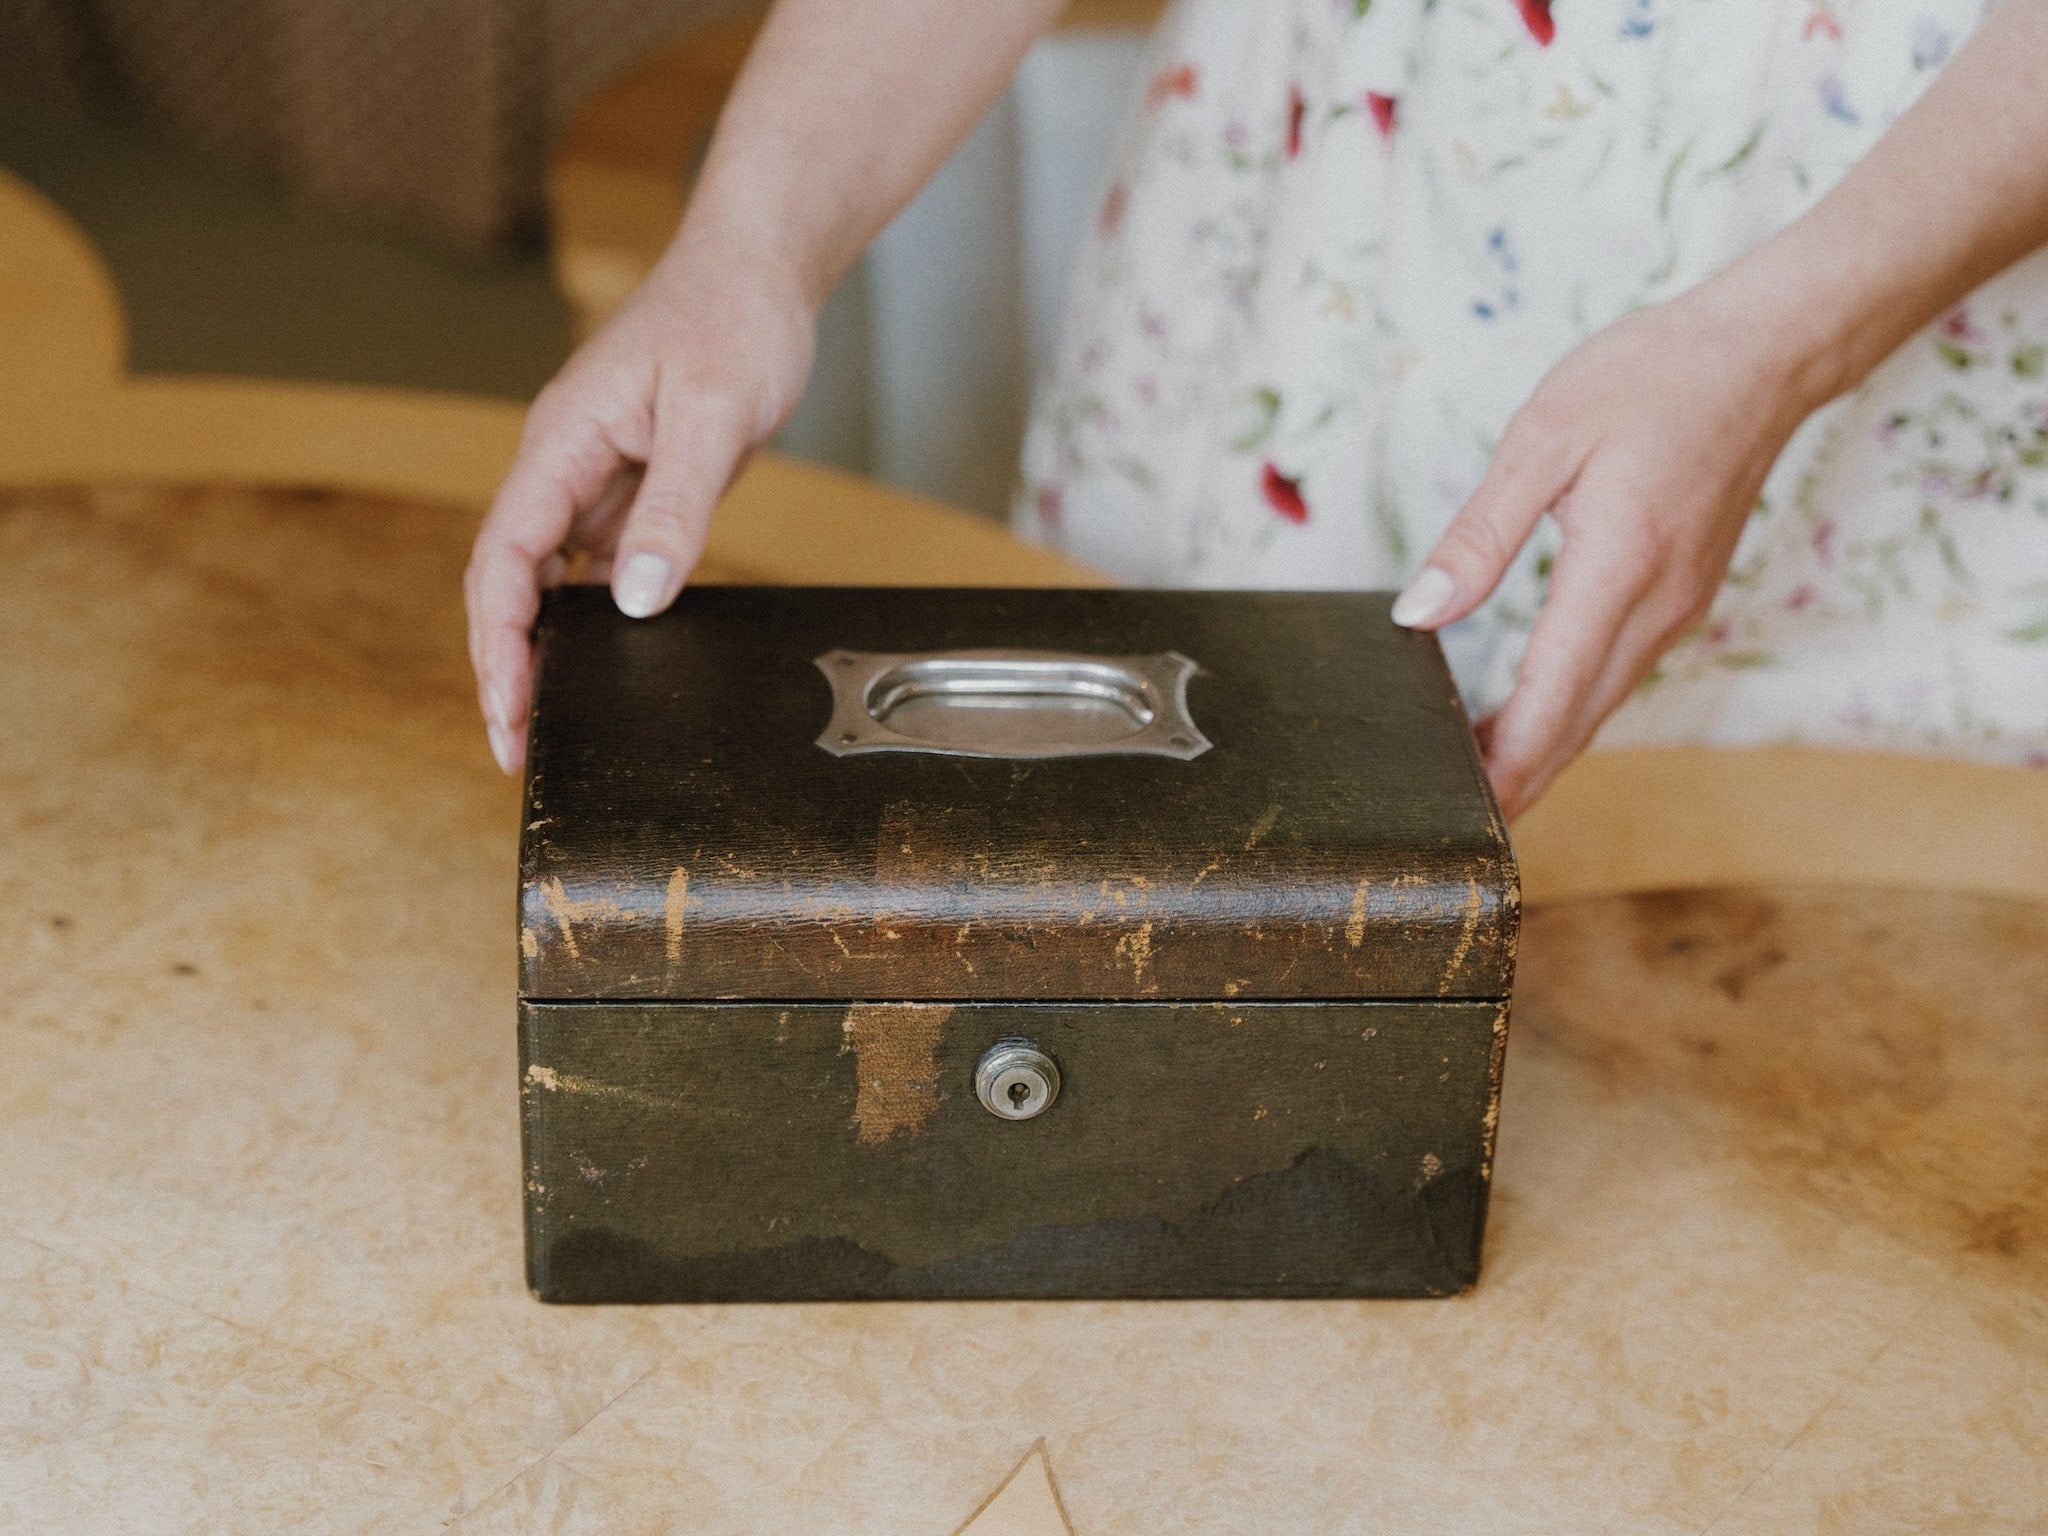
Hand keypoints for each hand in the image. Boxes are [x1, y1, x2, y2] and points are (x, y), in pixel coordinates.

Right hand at [464, 233, 815, 772]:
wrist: (761, 273)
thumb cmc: (732, 318)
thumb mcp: (712, 413)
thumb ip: (675, 508)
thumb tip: (638, 600)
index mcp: (562, 443)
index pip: (503, 557)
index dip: (498, 639)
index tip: (507, 705)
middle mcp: (565, 467)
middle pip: (511, 582)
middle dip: (506, 665)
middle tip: (518, 747)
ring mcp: (597, 481)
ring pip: (550, 581)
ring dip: (545, 650)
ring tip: (553, 724)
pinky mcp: (634, 491)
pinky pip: (599, 567)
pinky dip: (595, 619)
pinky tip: (608, 665)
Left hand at [1390, 279, 1829, 818]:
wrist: (1764, 353)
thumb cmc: (1651, 378)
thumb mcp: (1543, 438)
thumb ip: (1479, 535)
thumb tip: (1418, 614)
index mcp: (1617, 571)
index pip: (1551, 700)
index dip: (1502, 765)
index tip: (1455, 813)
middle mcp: (1656, 608)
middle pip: (1576, 725)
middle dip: (1513, 778)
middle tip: (1443, 820)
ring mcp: (1676, 609)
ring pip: (1598, 708)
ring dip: (1538, 749)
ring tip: (1464, 776)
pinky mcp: (1680, 599)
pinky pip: (1615, 676)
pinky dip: (1567, 710)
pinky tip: (1524, 716)